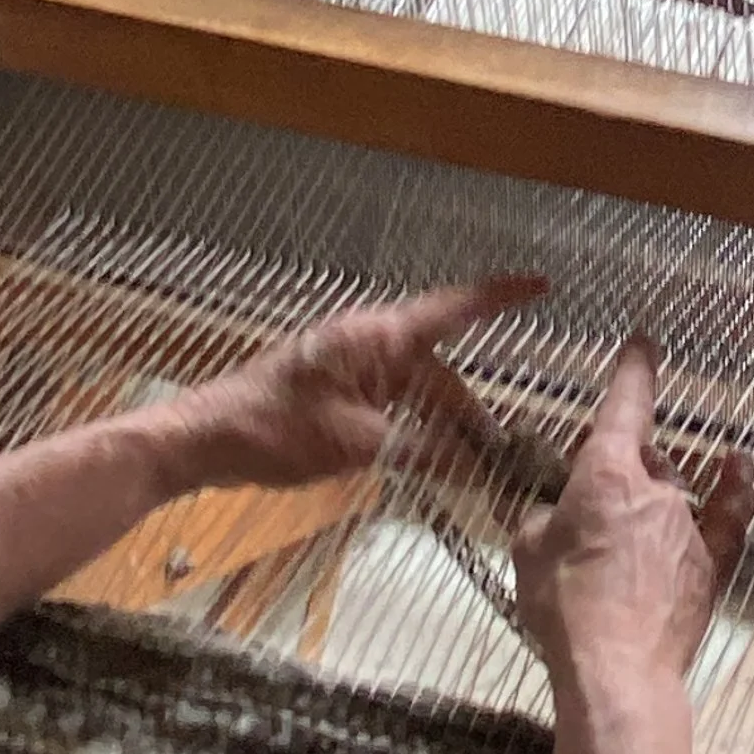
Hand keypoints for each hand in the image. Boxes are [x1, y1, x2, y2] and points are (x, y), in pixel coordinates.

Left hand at [160, 275, 545, 494]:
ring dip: (442, 426)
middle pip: (441, 370)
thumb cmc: (275, 432)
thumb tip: (478, 467)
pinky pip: (394, 402)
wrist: (208, 440)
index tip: (545, 286)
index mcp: (377, 337)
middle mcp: (370, 341)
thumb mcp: (356, 445)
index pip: (454, 308)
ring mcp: (353, 365)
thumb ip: (421, 453)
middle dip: (471, 411)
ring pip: (418, 391)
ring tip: (470, 467)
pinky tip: (428, 461)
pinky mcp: (338, 389)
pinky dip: (415, 429)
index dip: (502, 297)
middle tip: (502, 453)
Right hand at [514, 338, 750, 711]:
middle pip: (643, 458)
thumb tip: (551, 512)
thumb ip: (539, 518)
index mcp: (608, 474)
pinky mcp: (713, 566)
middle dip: (619, 466)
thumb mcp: (527, 552)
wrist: (618, 671)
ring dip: (650, 500)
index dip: (634, 369)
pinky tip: (735, 465)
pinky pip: (729, 516)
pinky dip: (733, 487)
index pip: (624, 405)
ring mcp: (691, 527)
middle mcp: (658, 490)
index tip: (644, 342)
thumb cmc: (564, 607)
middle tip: (585, 501)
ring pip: (673, 494)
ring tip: (617, 538)